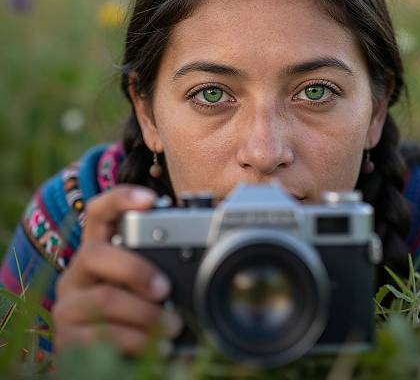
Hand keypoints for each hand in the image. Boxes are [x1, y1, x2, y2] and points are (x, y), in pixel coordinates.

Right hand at [53, 185, 182, 355]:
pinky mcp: (66, 339)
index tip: (151, 200)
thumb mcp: (148, 285)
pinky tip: (157, 347)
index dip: (120, 199)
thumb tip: (209, 256)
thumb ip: (163, 267)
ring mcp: (68, 306)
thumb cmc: (136, 313)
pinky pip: (102, 335)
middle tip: (166, 289)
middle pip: (95, 254)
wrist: (108, 364)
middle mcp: (77, 273)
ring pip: (104, 298)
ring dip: (146, 313)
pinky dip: (138, 341)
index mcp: (99, 252)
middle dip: (136, 269)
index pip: (98, 213)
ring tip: (173, 326)